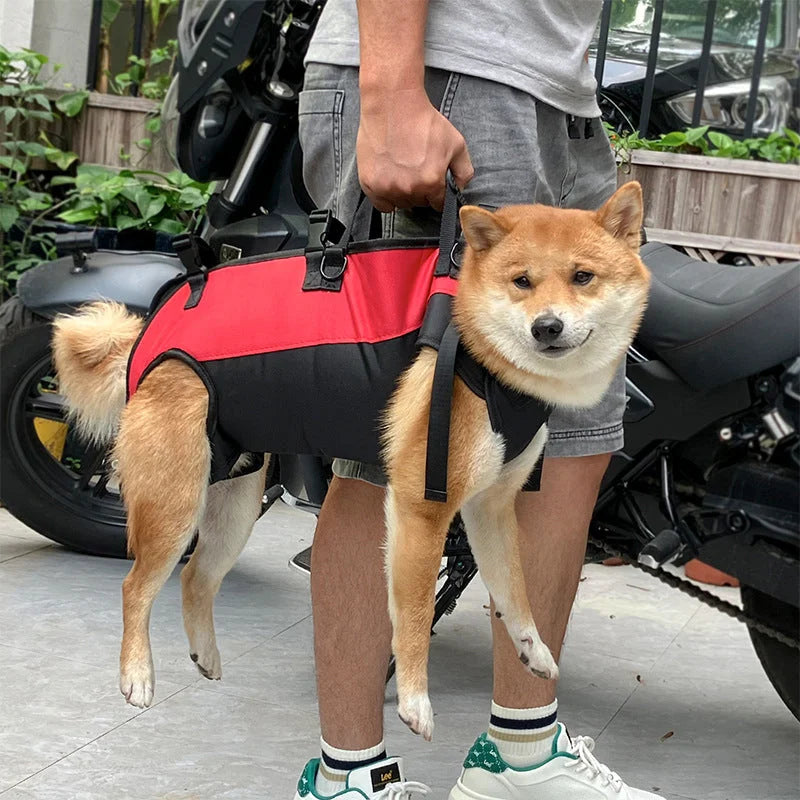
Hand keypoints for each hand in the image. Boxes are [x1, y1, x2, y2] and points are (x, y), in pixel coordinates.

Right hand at [357, 86, 473, 211]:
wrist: (393, 104)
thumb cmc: (422, 120)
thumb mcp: (456, 143)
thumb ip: (463, 171)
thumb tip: (460, 188)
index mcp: (432, 182)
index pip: (438, 204)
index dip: (437, 194)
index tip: (433, 185)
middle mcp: (410, 189)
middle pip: (419, 203)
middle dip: (421, 191)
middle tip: (416, 171)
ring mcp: (388, 188)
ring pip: (401, 204)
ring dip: (403, 193)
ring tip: (403, 171)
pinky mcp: (370, 184)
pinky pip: (381, 205)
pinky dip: (386, 197)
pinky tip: (390, 181)